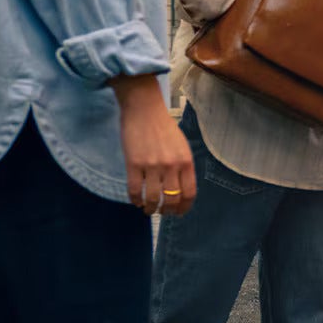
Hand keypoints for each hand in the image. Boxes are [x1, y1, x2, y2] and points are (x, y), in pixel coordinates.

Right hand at [109, 77, 195, 215]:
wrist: (144, 110)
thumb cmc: (163, 127)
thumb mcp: (181, 146)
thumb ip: (182, 166)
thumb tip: (179, 189)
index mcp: (186, 161)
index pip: (189, 193)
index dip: (184, 207)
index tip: (179, 213)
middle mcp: (171, 166)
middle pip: (172, 199)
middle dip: (167, 211)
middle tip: (162, 213)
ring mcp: (152, 165)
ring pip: (153, 198)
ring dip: (150, 208)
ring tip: (148, 210)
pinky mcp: (133, 164)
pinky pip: (134, 189)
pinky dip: (135, 199)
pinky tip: (136, 201)